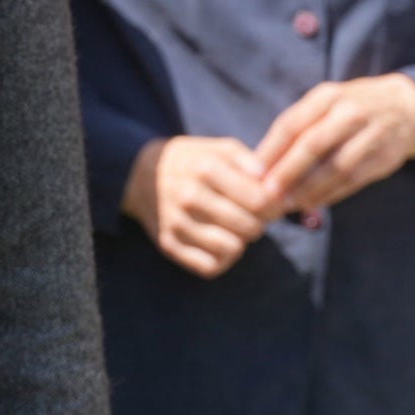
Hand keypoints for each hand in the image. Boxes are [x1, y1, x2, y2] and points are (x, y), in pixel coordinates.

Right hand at [122, 135, 272, 277]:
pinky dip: (220, 259)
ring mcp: (176, 222)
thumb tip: (274, 187)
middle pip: (249, 227)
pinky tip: (217, 243)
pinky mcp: (168, 244)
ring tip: (232, 228)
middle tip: (249, 216)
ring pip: (232, 249)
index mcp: (205, 168)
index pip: (260, 200)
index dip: (273, 205)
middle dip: (257, 224)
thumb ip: (250, 162)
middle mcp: (189, 196)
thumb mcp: (219, 148)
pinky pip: (210, 266)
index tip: (269, 204)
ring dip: (239, 242)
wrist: (139, 173)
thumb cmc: (192, 161)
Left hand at [254, 74, 414, 214]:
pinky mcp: (384, 158)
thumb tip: (264, 160)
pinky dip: (330, 195)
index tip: (253, 171)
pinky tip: (313, 203)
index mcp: (327, 96)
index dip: (271, 150)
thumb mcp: (326, 103)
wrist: (406, 108)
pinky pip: (353, 181)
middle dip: (287, 172)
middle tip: (267, 193)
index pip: (292, 124)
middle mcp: (349, 113)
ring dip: (308, 189)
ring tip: (288, 204)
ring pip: (334, 167)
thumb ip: (299, 125)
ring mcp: (370, 135)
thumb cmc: (351, 107)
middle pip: (312, 145)